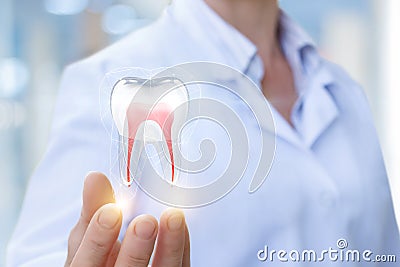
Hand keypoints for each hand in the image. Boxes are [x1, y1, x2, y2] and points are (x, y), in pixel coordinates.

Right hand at [65, 172, 189, 266]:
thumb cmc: (97, 257)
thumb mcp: (87, 237)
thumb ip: (92, 210)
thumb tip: (95, 177)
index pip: (87, 265)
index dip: (98, 241)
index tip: (111, 210)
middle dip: (135, 251)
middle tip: (145, 222)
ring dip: (170, 248)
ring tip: (173, 217)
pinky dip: (181, 246)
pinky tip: (180, 225)